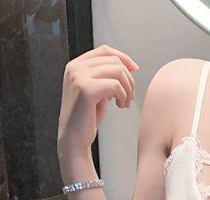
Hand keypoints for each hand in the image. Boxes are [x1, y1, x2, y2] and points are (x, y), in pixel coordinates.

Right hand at [57, 44, 138, 158]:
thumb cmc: (87, 118)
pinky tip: (121, 106)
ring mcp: (79, 77)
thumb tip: (130, 66)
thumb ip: (107, 77)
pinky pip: (115, 85)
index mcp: (76, 65)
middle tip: (130, 97)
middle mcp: (75, 67)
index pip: (104, 51)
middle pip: (113, 60)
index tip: (135, 70)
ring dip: (127, 88)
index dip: (123, 58)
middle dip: (128, 78)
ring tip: (125, 103)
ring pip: (117, 71)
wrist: (74, 139)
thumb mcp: (97, 92)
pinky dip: (123, 96)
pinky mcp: (86, 89)